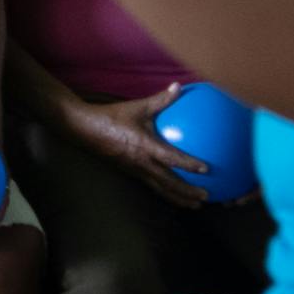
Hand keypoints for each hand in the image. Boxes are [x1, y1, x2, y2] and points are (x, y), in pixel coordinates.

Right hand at [69, 90, 205, 207]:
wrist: (87, 129)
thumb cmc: (114, 116)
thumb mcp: (139, 107)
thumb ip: (161, 99)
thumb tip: (179, 87)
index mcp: (145, 146)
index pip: (171, 158)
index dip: (188, 164)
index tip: (206, 170)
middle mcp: (142, 163)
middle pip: (168, 183)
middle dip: (187, 193)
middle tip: (206, 198)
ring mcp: (135, 170)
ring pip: (160, 189)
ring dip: (178, 198)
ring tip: (194, 206)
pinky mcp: (131, 172)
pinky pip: (152, 186)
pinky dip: (166, 193)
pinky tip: (174, 194)